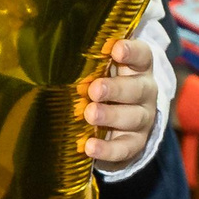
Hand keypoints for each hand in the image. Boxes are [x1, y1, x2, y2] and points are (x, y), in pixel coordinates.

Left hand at [83, 37, 157, 168]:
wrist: (117, 121)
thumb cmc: (103, 85)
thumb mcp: (100, 70)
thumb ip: (88, 63)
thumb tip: (53, 54)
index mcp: (137, 68)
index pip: (142, 55)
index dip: (131, 51)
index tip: (116, 49)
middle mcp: (145, 91)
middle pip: (137, 88)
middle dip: (116, 89)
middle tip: (95, 89)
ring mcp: (143, 118)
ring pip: (133, 117)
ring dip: (111, 115)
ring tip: (90, 114)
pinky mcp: (136, 142)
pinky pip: (125, 147)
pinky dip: (108, 149)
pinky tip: (90, 147)